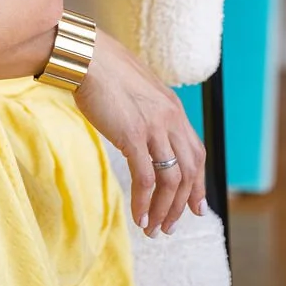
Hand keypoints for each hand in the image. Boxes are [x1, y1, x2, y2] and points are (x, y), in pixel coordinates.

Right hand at [73, 28, 207, 238]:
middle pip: (189, 173)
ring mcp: (154, 128)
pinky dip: (144, 202)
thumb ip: (149, 111)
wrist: (87, 56)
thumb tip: (145, 132)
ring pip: (171, 181)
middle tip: (169, 227)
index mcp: (174, 109)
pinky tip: (138, 217)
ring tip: (153, 229)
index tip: (196, 208)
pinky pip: (146, 179)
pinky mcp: (133, 135)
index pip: (197, 154)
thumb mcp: (138, 90)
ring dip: (163, 210)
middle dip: (181, 206)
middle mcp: (171, 120)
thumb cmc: (105, 70)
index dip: (198, 185)